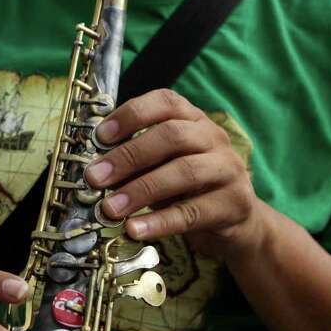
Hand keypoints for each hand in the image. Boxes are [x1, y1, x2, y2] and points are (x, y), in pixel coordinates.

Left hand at [86, 89, 267, 260]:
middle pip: (172, 136)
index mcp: (192, 119)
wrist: (235, 219)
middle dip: (128, 156)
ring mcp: (227, 169)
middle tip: (96, 178)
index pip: (166, 101)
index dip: (131, 115)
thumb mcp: (161, 165)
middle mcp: (214, 137)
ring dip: (141, 190)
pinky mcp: (233, 204)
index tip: (100, 136)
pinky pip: (192, 212)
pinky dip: (159, 222)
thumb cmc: (187, 186)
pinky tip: (134, 229)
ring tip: (110, 208)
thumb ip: (134, 162)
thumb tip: (94, 170)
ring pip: (184, 172)